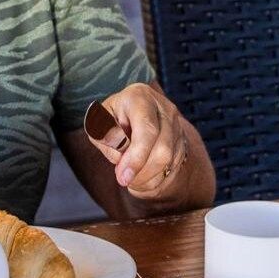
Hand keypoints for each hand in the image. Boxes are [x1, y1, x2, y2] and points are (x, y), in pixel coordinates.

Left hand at [92, 83, 197, 200]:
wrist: (129, 114)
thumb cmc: (110, 118)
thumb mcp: (97, 124)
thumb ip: (105, 139)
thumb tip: (120, 157)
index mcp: (140, 97)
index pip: (147, 130)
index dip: (137, 157)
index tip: (123, 177)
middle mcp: (164, 108)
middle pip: (163, 150)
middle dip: (142, 172)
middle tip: (123, 180)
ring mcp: (176, 125)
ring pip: (169, 161)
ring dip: (147, 178)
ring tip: (130, 178)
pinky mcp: (181, 141)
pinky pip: (172, 167)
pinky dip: (155, 179)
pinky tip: (141, 176)